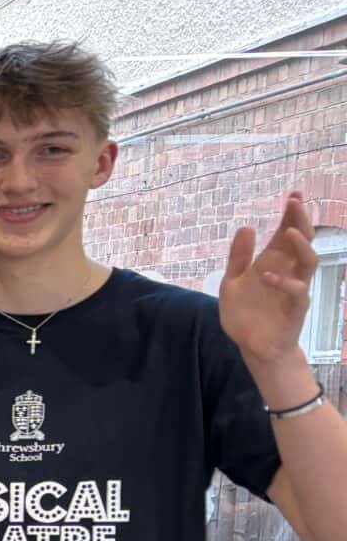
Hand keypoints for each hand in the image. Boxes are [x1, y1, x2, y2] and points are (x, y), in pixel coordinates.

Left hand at [219, 190, 318, 370]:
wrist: (252, 347)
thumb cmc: (245, 314)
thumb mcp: (231, 282)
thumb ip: (238, 257)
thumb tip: (247, 227)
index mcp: (272, 263)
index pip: (286, 233)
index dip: (291, 215)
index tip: (293, 194)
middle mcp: (287, 272)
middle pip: (302, 241)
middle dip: (300, 220)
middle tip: (294, 202)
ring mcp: (293, 289)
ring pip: (308, 262)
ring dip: (301, 246)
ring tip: (289, 232)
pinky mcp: (294, 309)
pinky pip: (297, 292)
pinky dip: (284, 282)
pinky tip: (267, 275)